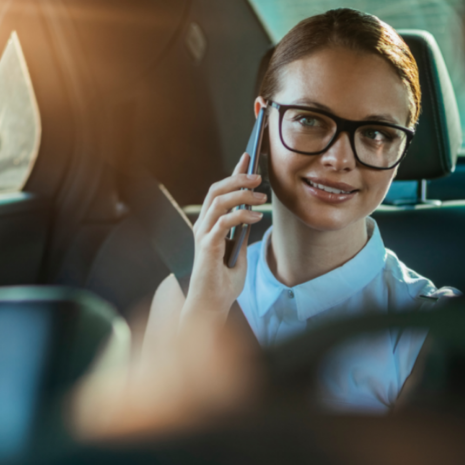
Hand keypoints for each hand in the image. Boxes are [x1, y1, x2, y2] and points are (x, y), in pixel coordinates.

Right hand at [183, 153, 265, 324]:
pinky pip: (223, 222)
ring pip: (218, 201)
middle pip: (216, 190)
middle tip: (258, 175)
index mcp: (209, 226)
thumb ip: (241, 236)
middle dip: (237, 177)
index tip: (248, 157)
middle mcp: (203, 226)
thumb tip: (252, 217)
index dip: (233, 173)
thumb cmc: (222, 284)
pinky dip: (241, 216)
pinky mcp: (207, 246)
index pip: (219, 192)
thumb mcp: (238, 254)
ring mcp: (203, 235)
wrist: (211, 306)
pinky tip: (256, 217)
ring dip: (241, 194)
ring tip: (261, 197)